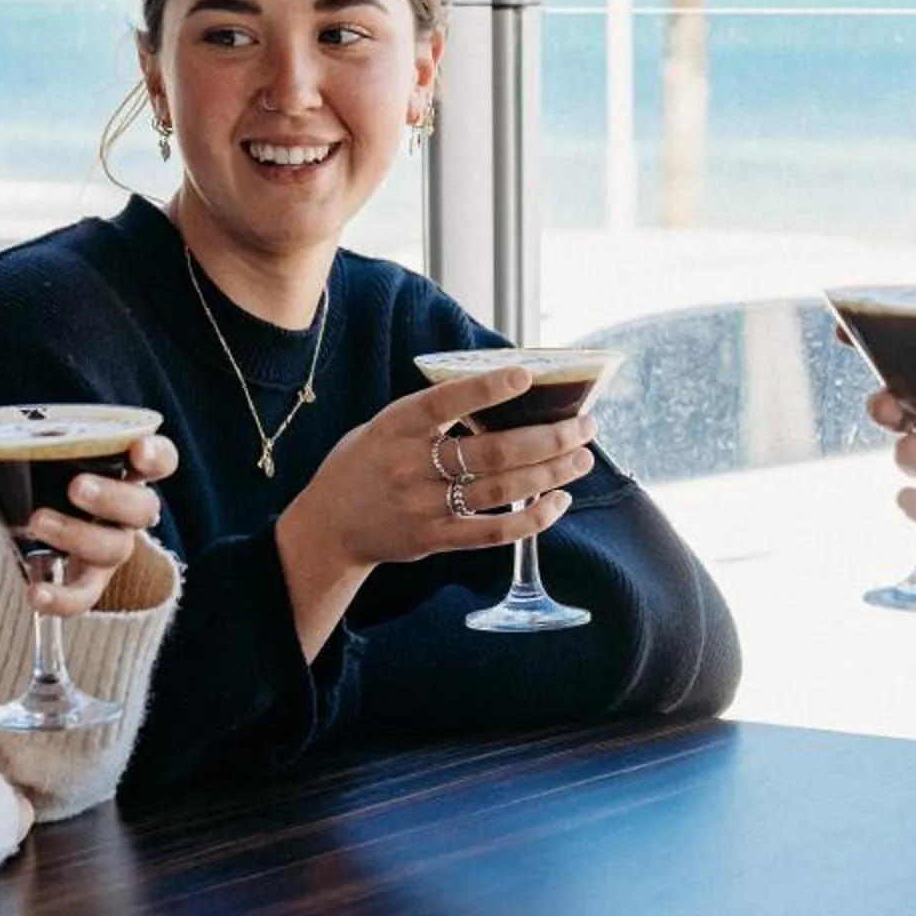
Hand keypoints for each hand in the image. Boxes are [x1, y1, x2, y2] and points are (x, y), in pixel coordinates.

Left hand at [18, 431, 178, 615]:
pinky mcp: (88, 581)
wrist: (33, 519)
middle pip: (142, 507)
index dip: (156, 457)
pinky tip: (35, 593)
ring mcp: (111, 547)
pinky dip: (61, 599)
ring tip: (38, 522)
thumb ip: (20, 443)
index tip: (137, 451)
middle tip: (76, 487)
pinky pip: (84, 596)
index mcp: (126, 472)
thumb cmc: (45, 478)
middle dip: (112, 497)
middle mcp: (127, 512)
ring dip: (78, 535)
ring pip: (115, 548)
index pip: (161, 461)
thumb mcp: (42, 456)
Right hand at [287, 362, 594, 578]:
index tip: (527, 376)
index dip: (487, 390)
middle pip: (492, 452)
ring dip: (550, 473)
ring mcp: (424, 506)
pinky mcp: (435, 539)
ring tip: (583, 458)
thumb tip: (503, 393)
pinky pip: (493, 532)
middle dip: (547, 438)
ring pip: (501, 490)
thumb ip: (433, 413)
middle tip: (585, 425)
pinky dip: (532, 519)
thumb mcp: (385, 425)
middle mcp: (411, 466)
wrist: (329, 526)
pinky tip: (559, 502)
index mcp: (396, 426)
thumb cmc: (365, 463)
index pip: (445, 402)